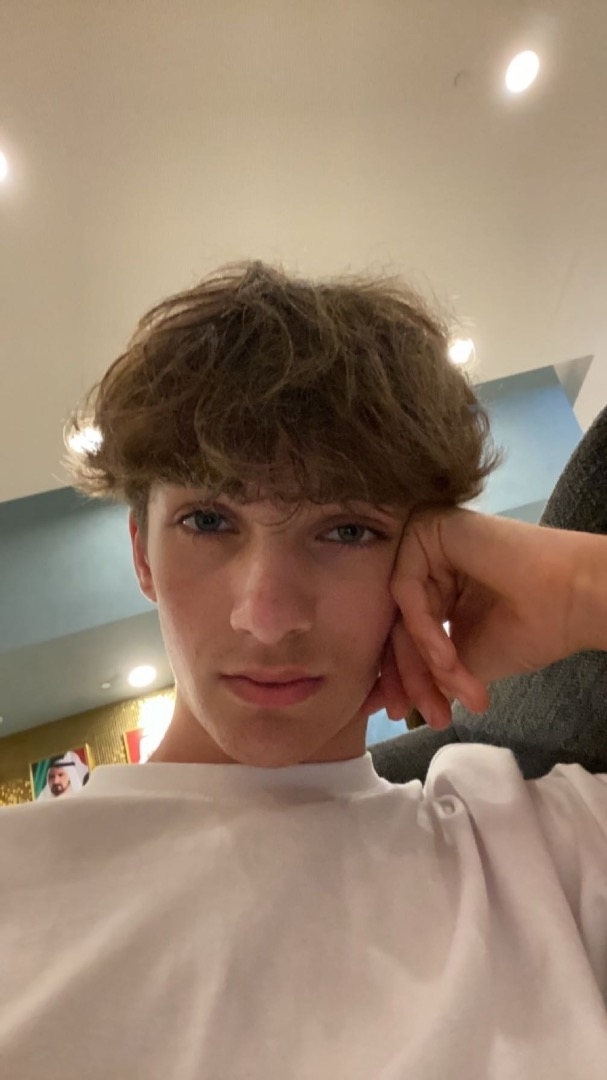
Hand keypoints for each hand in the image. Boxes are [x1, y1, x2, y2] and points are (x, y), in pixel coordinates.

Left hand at [365, 508, 590, 729]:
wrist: (573, 601)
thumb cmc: (529, 629)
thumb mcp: (462, 661)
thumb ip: (424, 672)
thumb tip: (387, 703)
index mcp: (435, 586)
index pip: (401, 633)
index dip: (401, 679)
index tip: (405, 717)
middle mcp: (426, 561)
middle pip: (396, 623)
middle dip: (411, 677)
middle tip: (430, 716)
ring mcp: (426, 542)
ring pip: (400, 613)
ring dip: (425, 662)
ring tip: (454, 692)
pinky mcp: (430, 528)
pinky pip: (407, 589)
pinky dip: (425, 630)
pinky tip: (449, 658)